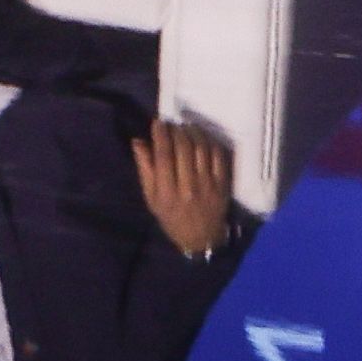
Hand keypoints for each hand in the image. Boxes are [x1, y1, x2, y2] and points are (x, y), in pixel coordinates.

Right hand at [134, 123, 236, 257]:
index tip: (158, 122)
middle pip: (183, 148)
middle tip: (173, 124)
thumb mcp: (151, 198)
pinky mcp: (223, 184)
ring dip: (193, 132)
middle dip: (176, 130)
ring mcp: (208, 185)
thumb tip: (138, 141)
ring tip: (187, 127)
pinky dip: (210, 142)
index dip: (160, 135)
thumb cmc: (171, 217)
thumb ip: (145, 170)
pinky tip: (203, 138)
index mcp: (167, 192)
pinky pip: (218, 156)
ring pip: (201, 148)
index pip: (164, 156)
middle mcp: (188, 187)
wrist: (201, 237)